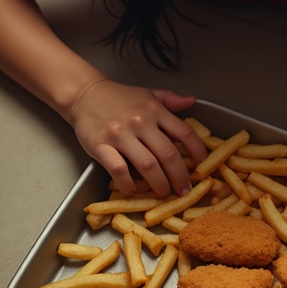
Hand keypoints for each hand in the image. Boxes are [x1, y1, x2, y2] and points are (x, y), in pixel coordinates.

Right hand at [66, 79, 206, 196]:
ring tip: (164, 193)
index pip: (184, 132)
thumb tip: (192, 101)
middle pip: (168, 154)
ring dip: (159, 183)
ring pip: (147, 165)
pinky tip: (132, 190)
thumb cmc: (119, 97)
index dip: (196, 151)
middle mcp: (140, 122)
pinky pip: (118, 169)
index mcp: (155, 110)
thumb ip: (170, 99)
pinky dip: (127, 183)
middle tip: (184, 190)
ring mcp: (120, 135)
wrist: (85, 94)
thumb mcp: (148, 94)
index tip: (201, 165)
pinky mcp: (100, 146)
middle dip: (180, 176)